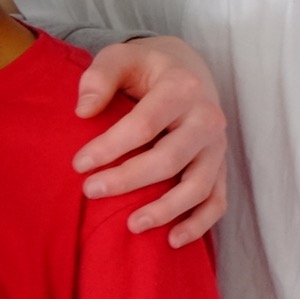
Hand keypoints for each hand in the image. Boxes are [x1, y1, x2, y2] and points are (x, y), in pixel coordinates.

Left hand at [71, 35, 229, 244]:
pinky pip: (217, 201)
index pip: (144, 124)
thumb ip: (100, 76)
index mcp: (182, 88)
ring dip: (165, 210)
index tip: (78, 164)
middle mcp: (207, 118)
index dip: (110, 147)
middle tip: (91, 191)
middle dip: (129, 179)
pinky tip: (172, 240)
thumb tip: (83, 111)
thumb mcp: (120, 57)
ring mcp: (217, 146)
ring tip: (130, 225)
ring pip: (198, 186)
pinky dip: (199, 223)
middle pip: (170, 158)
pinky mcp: (221, 166)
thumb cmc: (145, 68)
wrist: (186, 69)